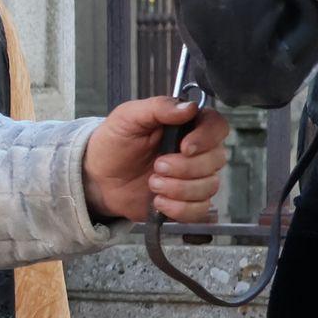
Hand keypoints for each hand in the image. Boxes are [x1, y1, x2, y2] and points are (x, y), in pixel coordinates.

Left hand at [83, 99, 227, 223]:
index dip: (207, 138)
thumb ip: (158, 107)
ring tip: (152, 183)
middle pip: (216, 159)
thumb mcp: (128, 117)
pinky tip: (158, 201)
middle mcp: (197, 151)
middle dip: (184, 168)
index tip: (184, 147)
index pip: (217, 126)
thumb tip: (189, 107)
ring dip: (179, 189)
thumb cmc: (114, 142)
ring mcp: (195, 178)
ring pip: (210, 186)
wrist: (99, 177)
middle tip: (157, 166)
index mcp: (187, 125)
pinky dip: (179, 209)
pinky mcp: (188, 202)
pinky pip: (201, 210)